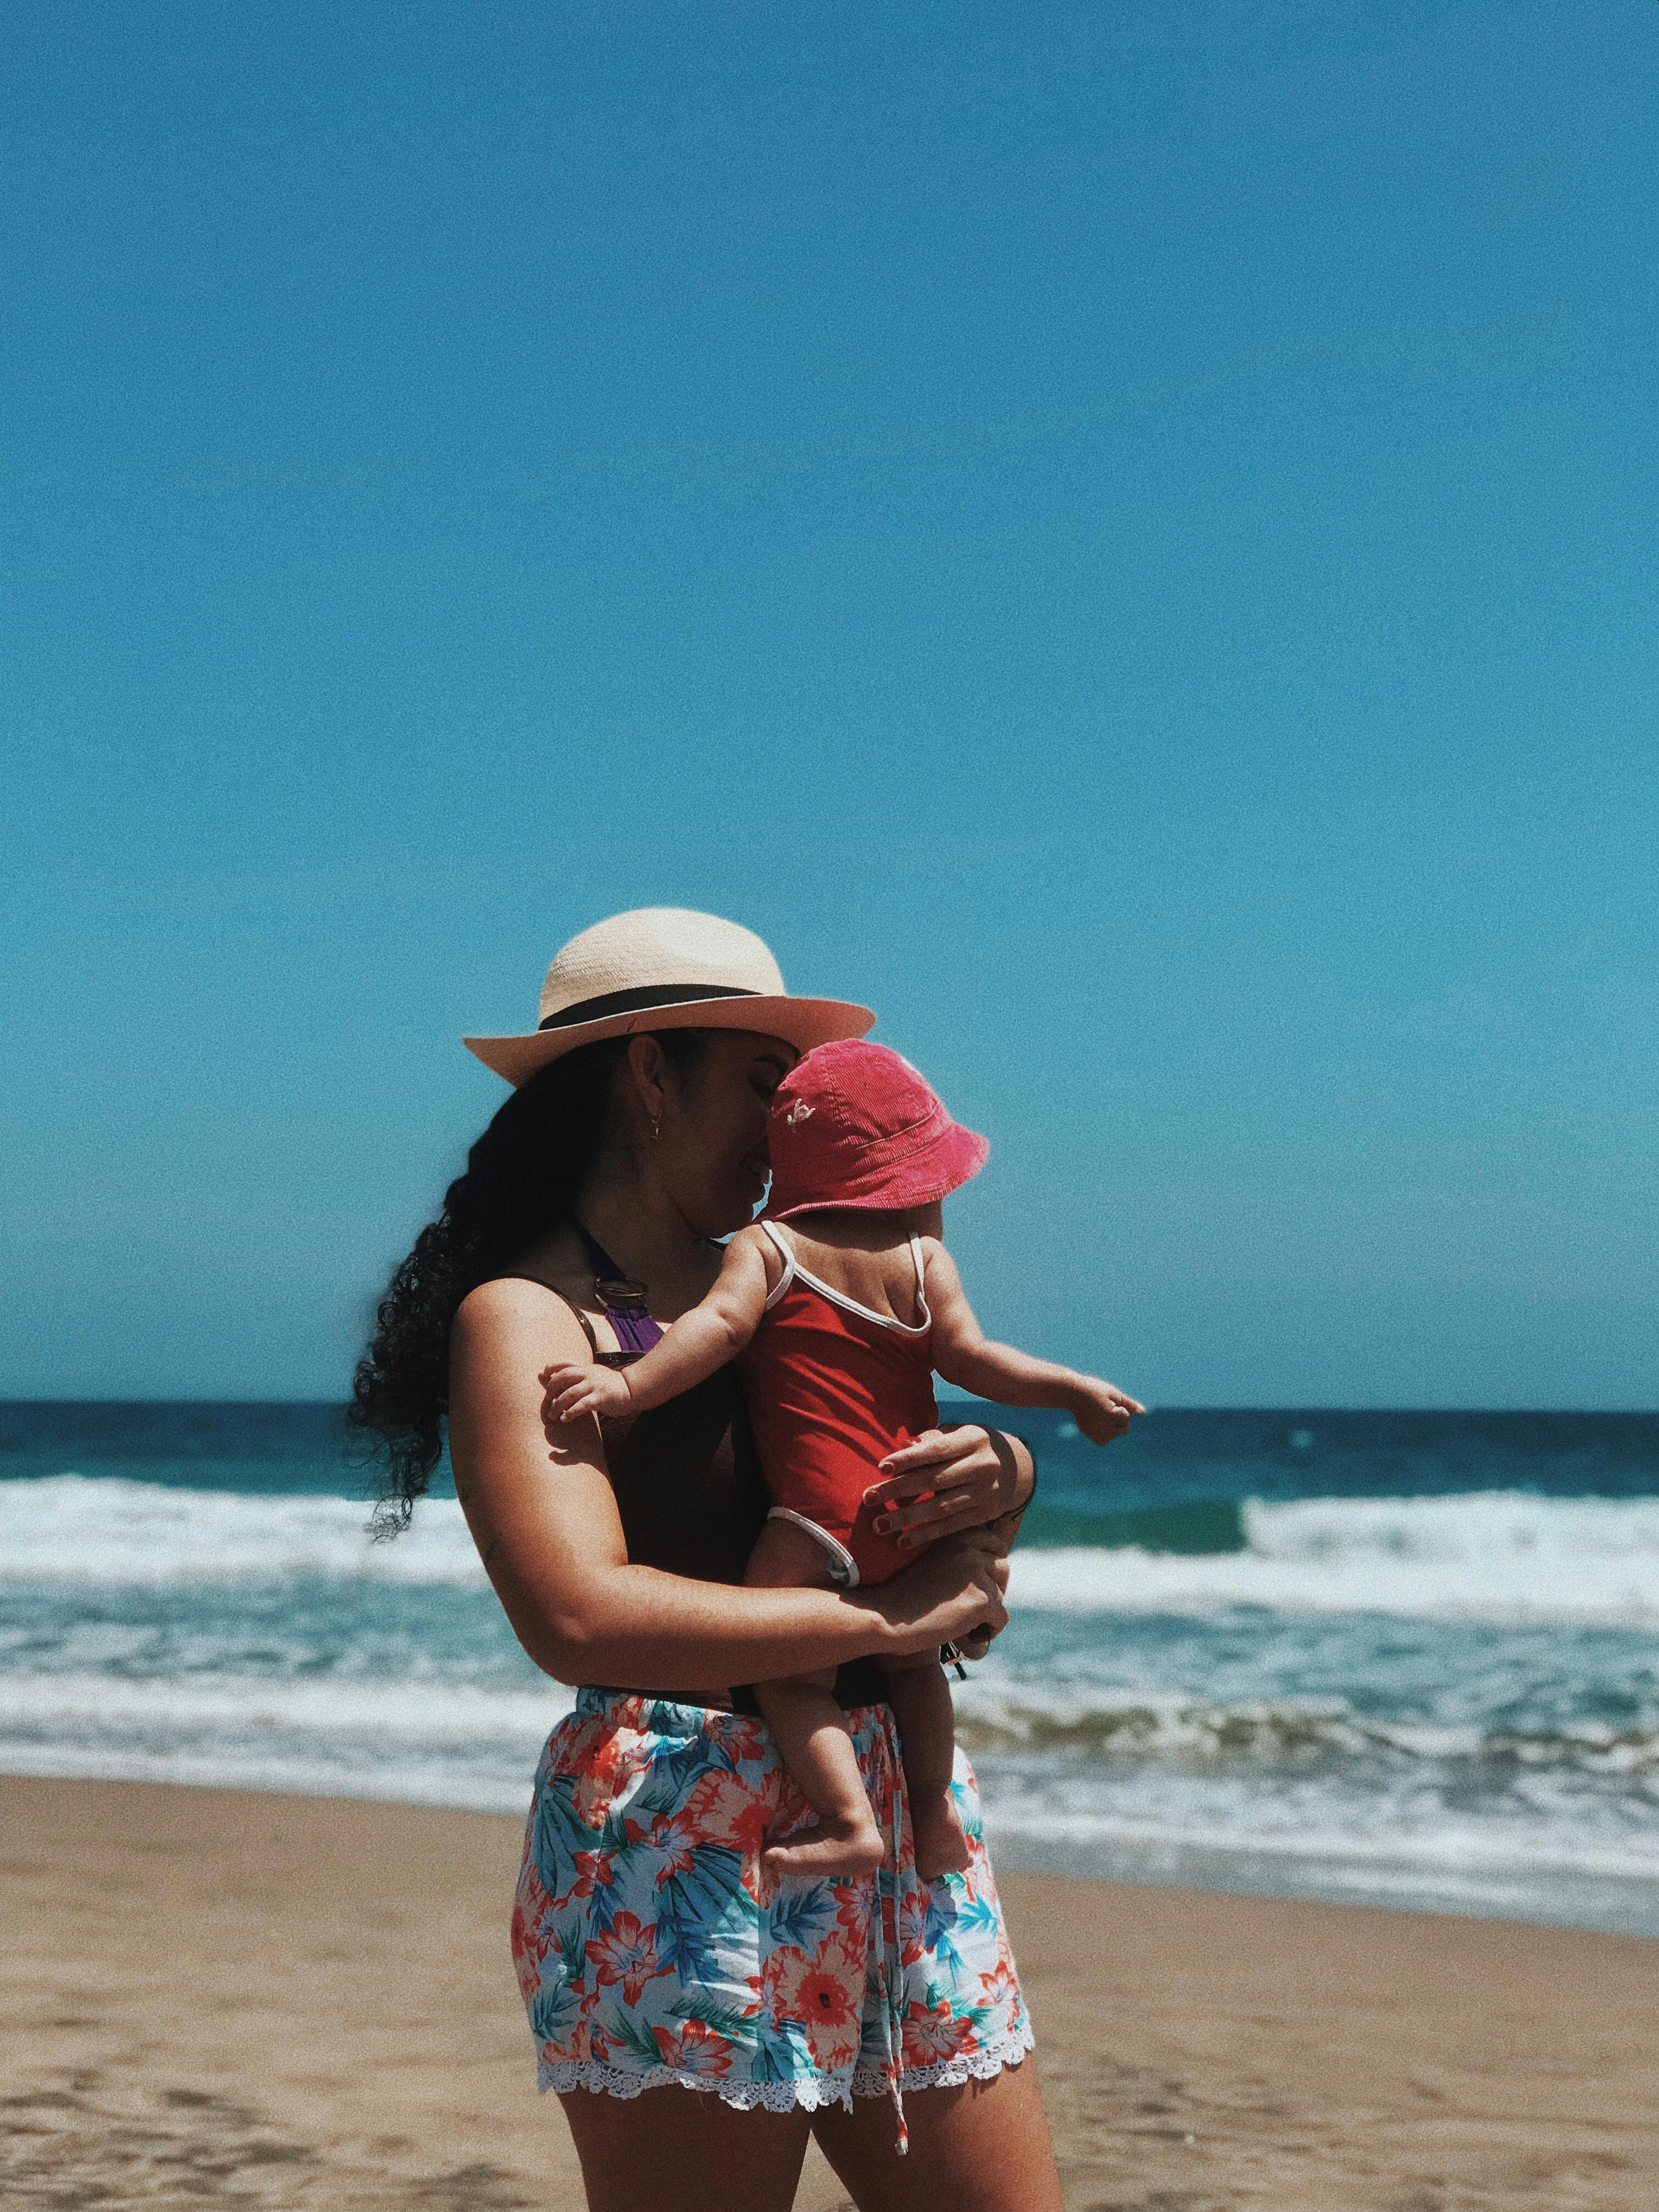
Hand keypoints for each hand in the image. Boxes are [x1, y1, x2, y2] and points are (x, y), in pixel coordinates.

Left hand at [540, 1360, 632, 1424]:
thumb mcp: (591, 1377)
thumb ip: (573, 1378)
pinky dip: (571, 1412)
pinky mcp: (601, 1397)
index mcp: (586, 1368)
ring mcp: (595, 1385)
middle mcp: (589, 1374)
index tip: (543, 1374)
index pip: (565, 1363)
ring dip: (557, 1405)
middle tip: (548, 1399)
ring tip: (553, 1415)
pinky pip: (581, 1405)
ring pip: (570, 1393)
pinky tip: (565, 1418)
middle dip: (551, 1388)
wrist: (632, 1389)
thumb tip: (547, 1375)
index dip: (552, 1367)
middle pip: (563, 1376)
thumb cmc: (608, 1385)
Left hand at [862, 1425, 1028, 1550]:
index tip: (881, 1467)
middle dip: (898, 1490)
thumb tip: (905, 1444)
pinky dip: (926, 1534)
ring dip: (907, 1518)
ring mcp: (985, 1493)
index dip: (909, 1459)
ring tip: (880, 1525)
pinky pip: (951, 1526)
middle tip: (868, 1498)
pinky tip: (903, 1541)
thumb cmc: (974, 1445)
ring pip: (940, 1508)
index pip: (937, 1450)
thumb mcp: (961, 1432)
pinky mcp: (984, 1515)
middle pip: (934, 1481)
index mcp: (973, 1440)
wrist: (1018, 1468)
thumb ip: (934, 1438)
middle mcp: (982, 1466)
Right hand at [869, 1530, 1009, 1657]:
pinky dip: (990, 1630)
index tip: (980, 1583)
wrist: (883, 1616)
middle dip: (994, 1587)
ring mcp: (976, 1573)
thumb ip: (956, 1560)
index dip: (990, 1564)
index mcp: (953, 1535)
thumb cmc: (900, 1595)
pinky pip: (1001, 1618)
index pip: (992, 1542)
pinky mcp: (981, 1600)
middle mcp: (968, 1548)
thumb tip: (988, 1568)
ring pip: (1000, 1594)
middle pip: (1002, 1566)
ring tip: (968, 1624)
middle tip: (976, 1607)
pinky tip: (971, 1636)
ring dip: (988, 1610)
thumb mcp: (930, 1563)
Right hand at [1071, 1377, 1145, 1444]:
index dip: (1118, 1406)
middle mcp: (1104, 1429)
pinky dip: (1104, 1432)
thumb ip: (1130, 1405)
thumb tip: (1143, 1412)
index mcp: (1111, 1416)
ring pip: (1115, 1434)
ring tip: (1099, 1413)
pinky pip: (1104, 1439)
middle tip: (1103, 1407)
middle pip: (1123, 1429)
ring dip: (1112, 1426)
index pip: (1126, 1416)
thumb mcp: (1115, 1394)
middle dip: (1118, 1418)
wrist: (1072, 1393)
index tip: (1105, 1400)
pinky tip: (1096, 1421)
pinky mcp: (1091, 1436)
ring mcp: (1096, 1435)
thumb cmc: (1095, 1390)